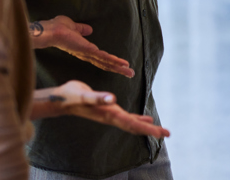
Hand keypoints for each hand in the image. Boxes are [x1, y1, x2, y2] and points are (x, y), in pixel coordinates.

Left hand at [30, 16, 133, 77]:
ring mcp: (88, 54)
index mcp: (84, 50)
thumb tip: (89, 29)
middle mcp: (87, 55)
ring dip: (119, 68)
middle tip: (130, 73)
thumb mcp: (73, 27)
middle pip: (105, 64)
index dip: (110, 62)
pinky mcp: (88, 51)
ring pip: (106, 63)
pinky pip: (103, 57)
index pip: (100, 58)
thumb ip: (81, 29)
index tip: (120, 65)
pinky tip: (122, 64)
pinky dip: (113, 61)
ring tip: (130, 72)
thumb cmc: (58, 28)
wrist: (51, 31)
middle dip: (118, 69)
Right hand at [32, 81, 169, 137]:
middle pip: (135, 127)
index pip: (133, 124)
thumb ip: (98, 97)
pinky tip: (146, 119)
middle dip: (152, 131)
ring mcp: (110, 115)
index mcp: (109, 114)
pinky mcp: (108, 110)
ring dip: (147, 127)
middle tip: (168, 133)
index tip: (163, 133)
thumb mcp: (84, 95)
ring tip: (161, 130)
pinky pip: (127, 118)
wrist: (61, 99)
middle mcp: (112, 116)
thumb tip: (113, 99)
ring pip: (133, 124)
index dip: (149, 129)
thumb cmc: (71, 96)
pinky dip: (138, 119)